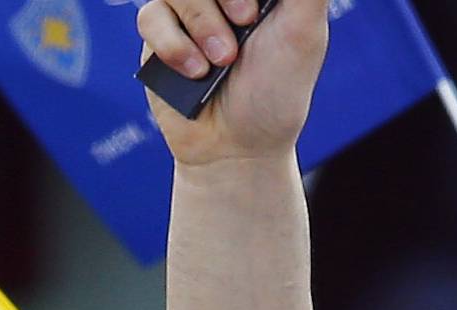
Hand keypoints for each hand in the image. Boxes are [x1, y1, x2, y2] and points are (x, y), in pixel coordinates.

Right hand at [136, 0, 329, 161]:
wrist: (237, 148)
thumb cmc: (277, 91)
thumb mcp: (305, 28)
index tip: (251, 13)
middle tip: (246, 22)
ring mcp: (187, 9)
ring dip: (202, 22)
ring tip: (222, 61)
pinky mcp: (158, 36)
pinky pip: (151, 17)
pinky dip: (174, 44)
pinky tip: (195, 70)